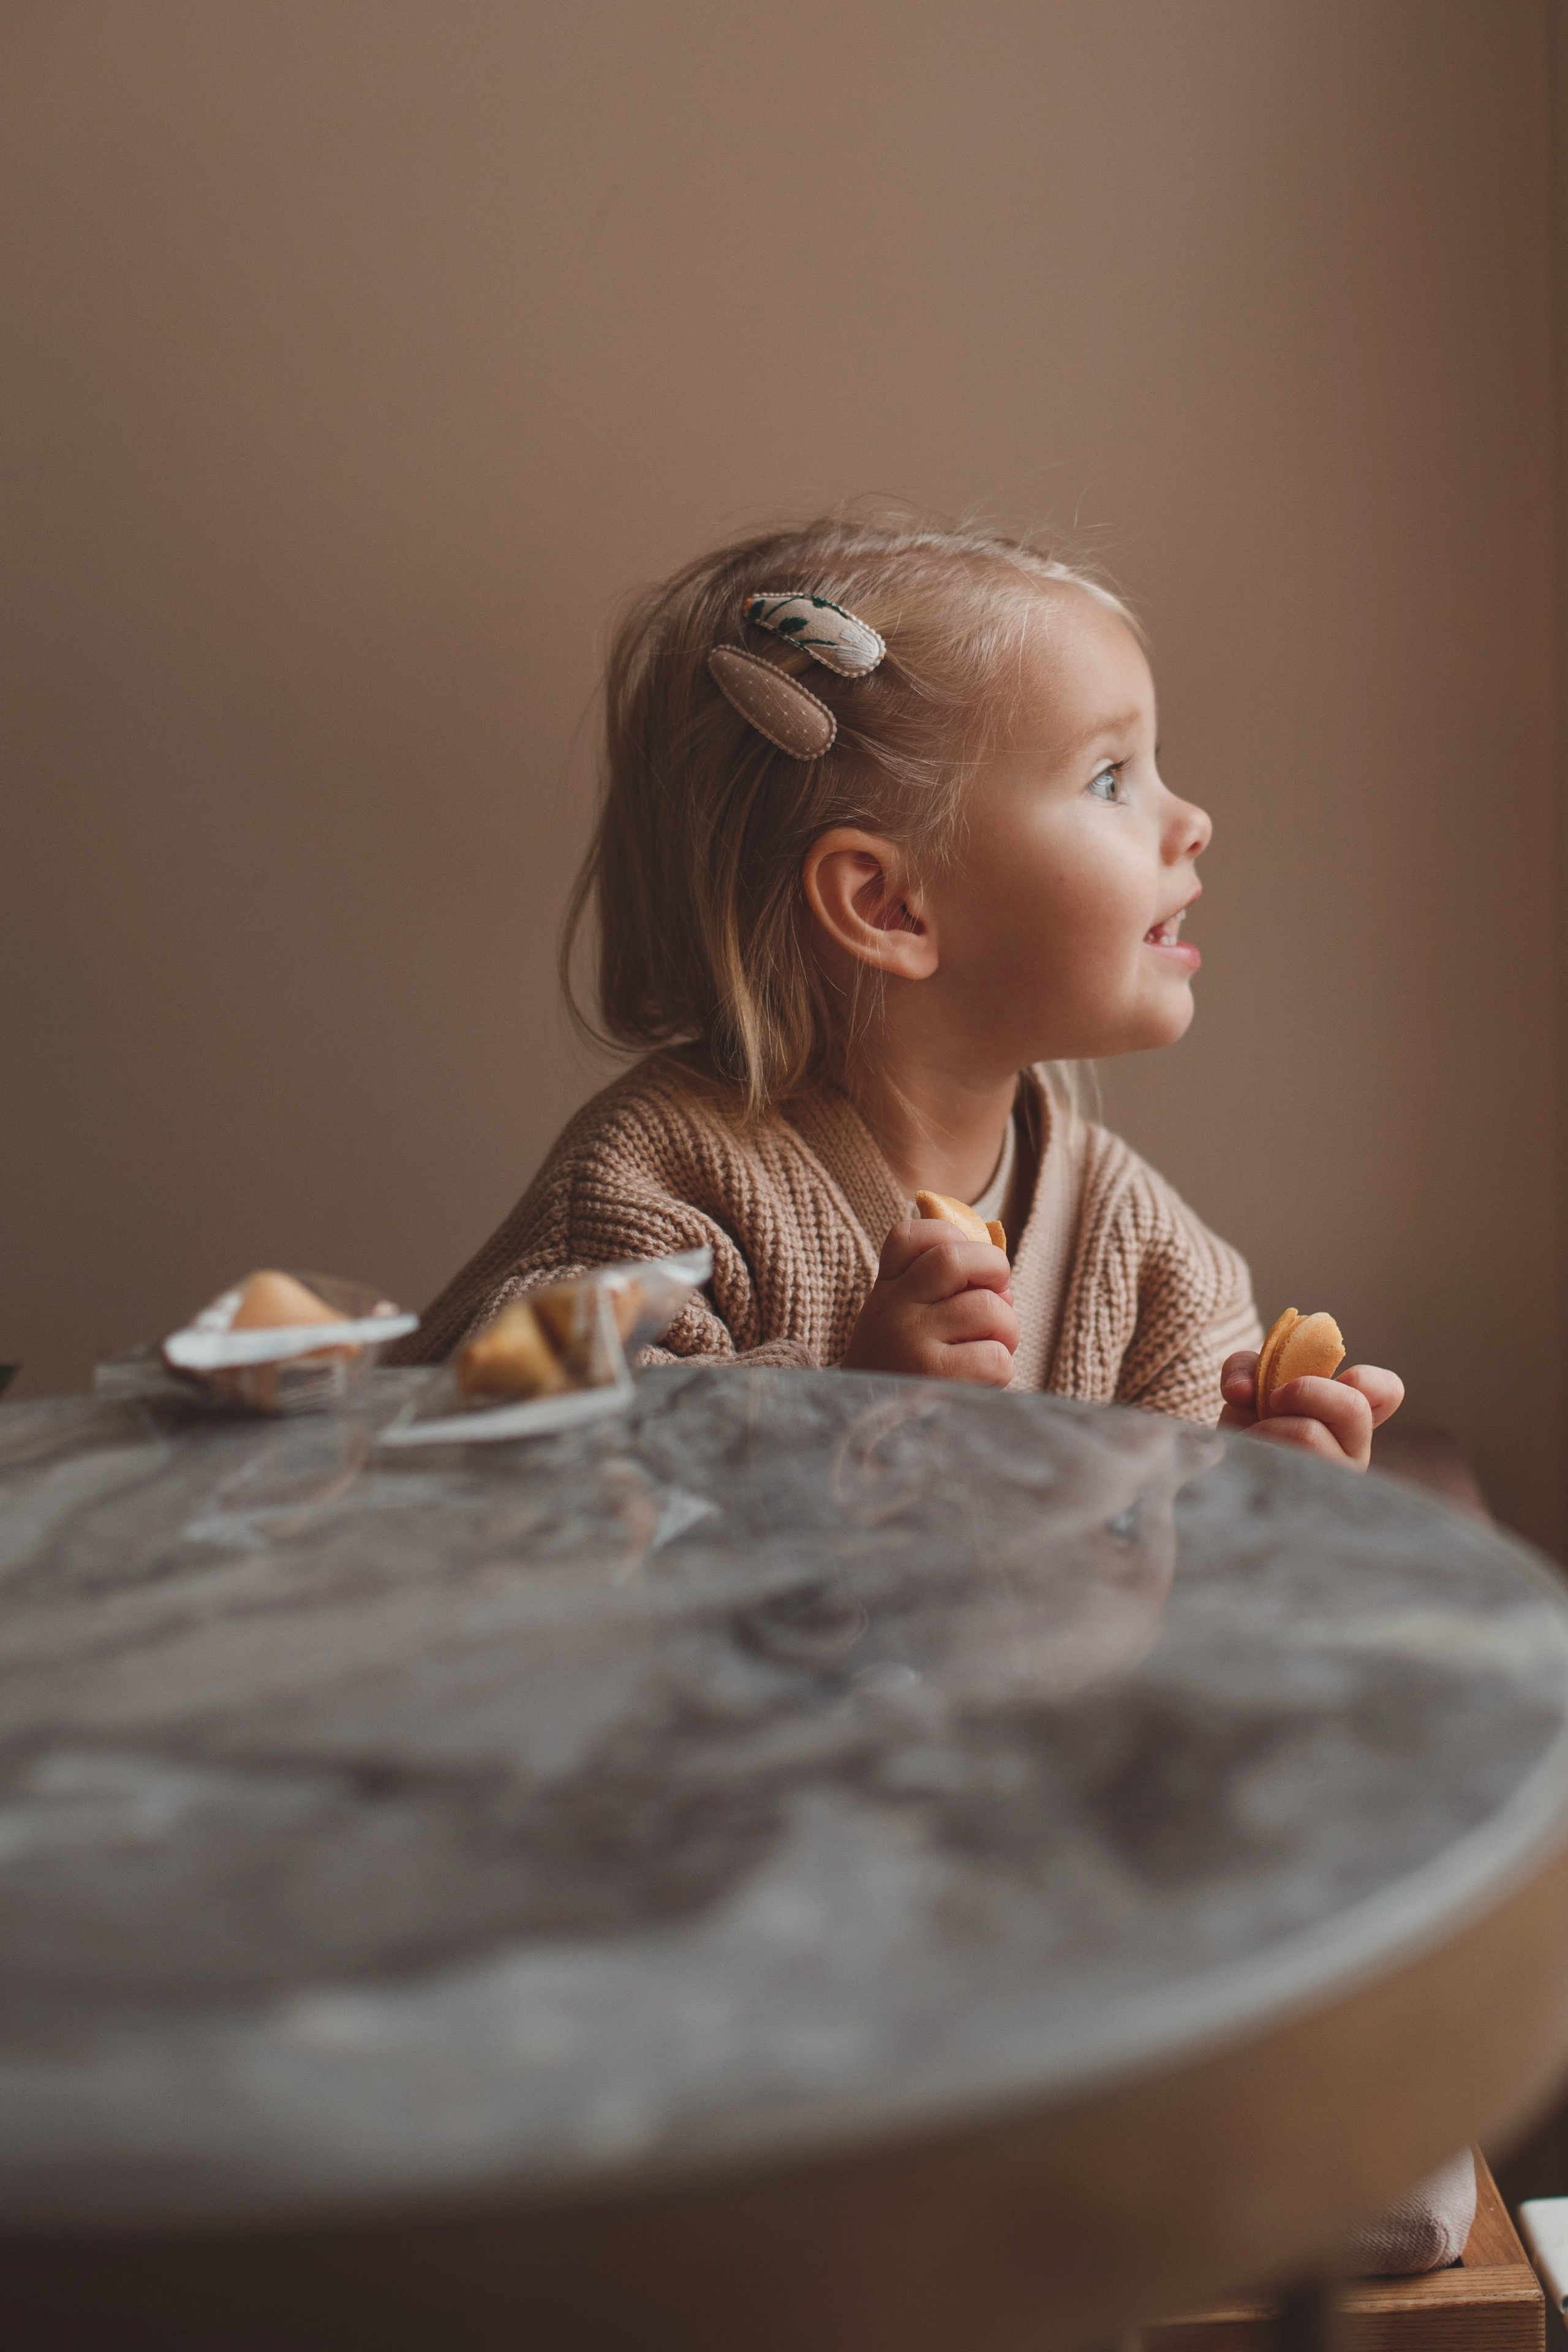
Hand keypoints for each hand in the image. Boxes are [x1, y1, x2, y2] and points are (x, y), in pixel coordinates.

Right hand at [844, 1217, 1017, 1384]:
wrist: (865, 1429)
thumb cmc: (898, 1370)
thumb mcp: (902, 1321)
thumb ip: (942, 1292)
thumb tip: (1005, 1288)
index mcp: (885, 1289)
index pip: (909, 1235)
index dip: (949, 1235)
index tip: (963, 1263)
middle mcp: (894, 1309)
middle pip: (955, 1257)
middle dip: (995, 1268)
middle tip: (998, 1294)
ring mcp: (912, 1342)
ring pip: (989, 1308)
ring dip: (1007, 1330)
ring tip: (989, 1348)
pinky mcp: (935, 1378)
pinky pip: (996, 1357)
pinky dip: (1001, 1369)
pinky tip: (980, 1380)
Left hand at [1219, 1351, 1404, 1470]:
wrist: (1222, 1472)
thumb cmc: (1247, 1424)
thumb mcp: (1247, 1385)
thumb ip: (1245, 1368)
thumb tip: (1242, 1391)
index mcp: (1350, 1419)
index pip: (1388, 1391)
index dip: (1362, 1376)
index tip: (1317, 1378)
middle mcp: (1353, 1452)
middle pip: (1353, 1407)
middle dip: (1304, 1391)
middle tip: (1273, 1400)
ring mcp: (1334, 1481)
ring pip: (1310, 1434)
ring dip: (1269, 1425)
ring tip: (1254, 1437)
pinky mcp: (1303, 1502)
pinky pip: (1277, 1462)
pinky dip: (1251, 1447)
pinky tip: (1248, 1459)